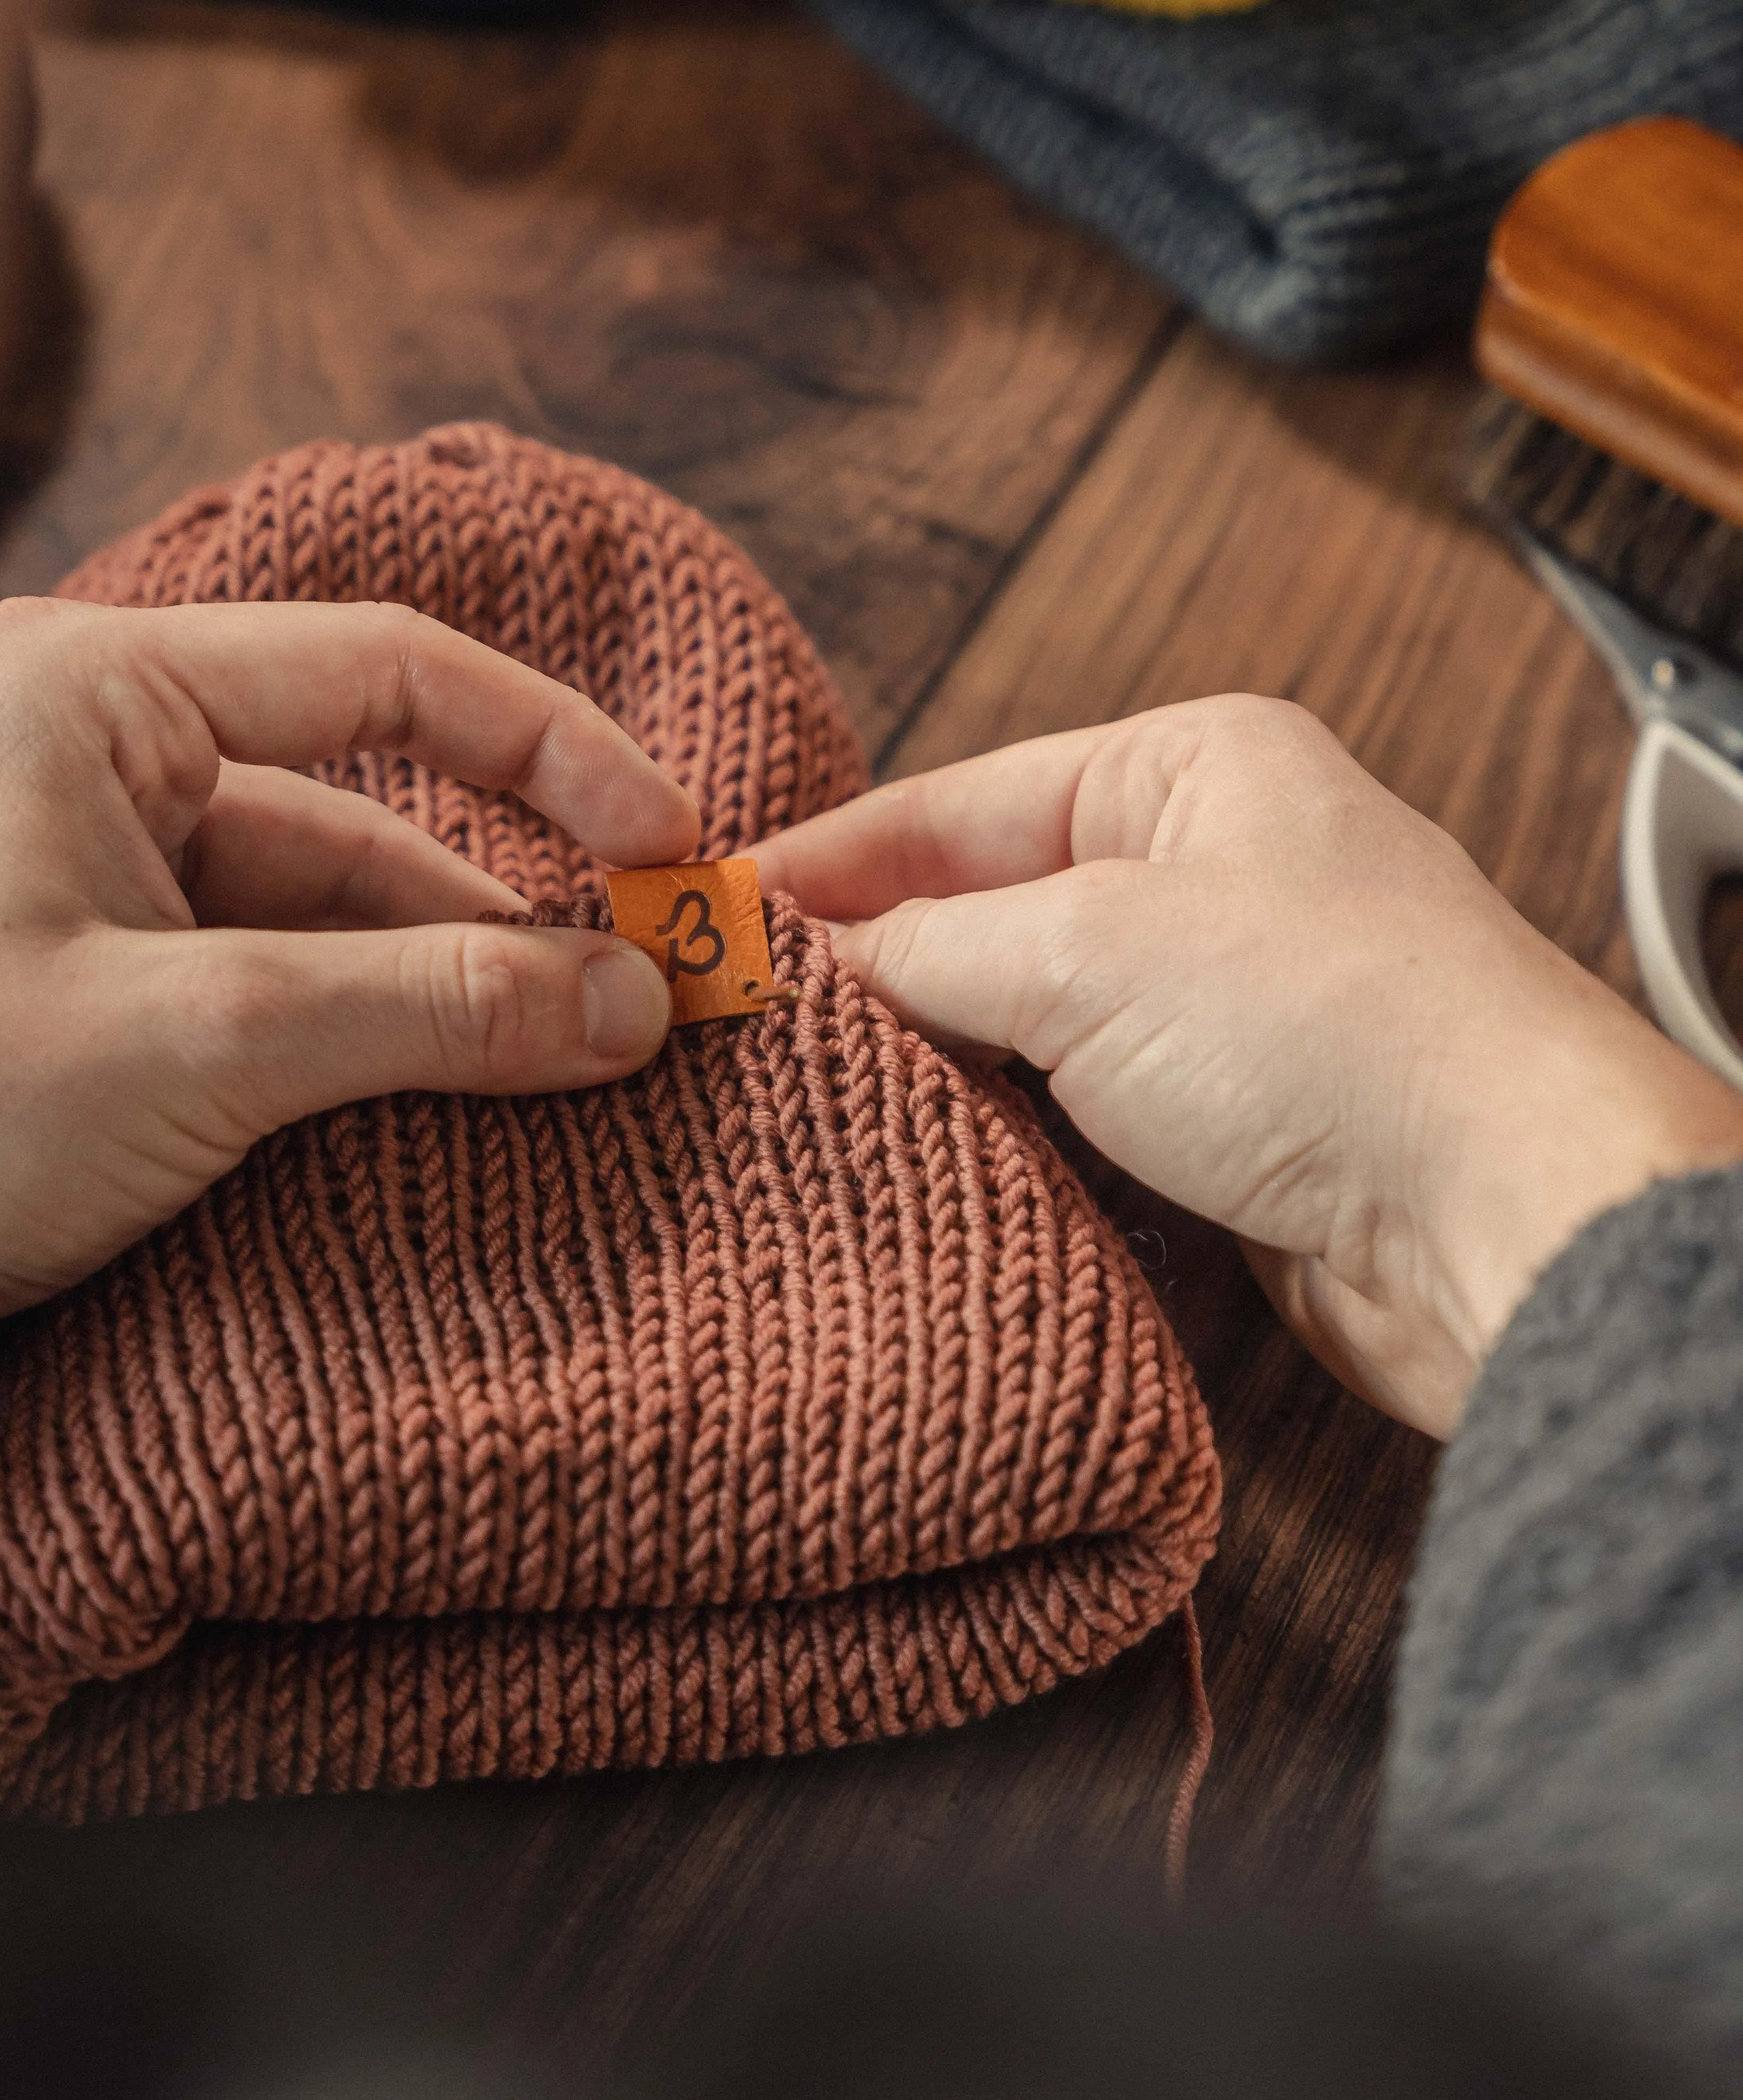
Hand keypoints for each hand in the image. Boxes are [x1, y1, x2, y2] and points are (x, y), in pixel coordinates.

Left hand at [0, 597, 697, 1493]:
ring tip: (583, 1069)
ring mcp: (104, 884)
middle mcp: (103, 763)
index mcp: (97, 694)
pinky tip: (473, 1103)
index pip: (387, 673)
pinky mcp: (110, 995)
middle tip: (652, 999)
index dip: (555, 750)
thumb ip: (434, 1011)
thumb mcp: (206, 1043)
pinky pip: (289, 997)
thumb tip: (634, 1001)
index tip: (672, 844)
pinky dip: (384, 1048)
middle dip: (514, 915)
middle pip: (375, 817)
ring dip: (456, 998)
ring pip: (341, 923)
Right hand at [751, 696, 1742, 1434]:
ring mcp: (1221, 999)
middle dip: (869, 960)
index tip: (719, 911)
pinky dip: (995, 1123)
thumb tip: (802, 958)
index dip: (831, 859)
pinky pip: (1073, 1105)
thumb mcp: (1086, 951)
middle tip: (738, 1010)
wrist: (1499, 1212)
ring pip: (1025, 1015)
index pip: (960, 802)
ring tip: (797, 1081)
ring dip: (926, 1053)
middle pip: (987, 905)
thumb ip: (925, 948)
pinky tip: (912, 1144)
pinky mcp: (1227, 1116)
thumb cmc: (1331, 1030)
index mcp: (1189, 768)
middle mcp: (1210, 870)